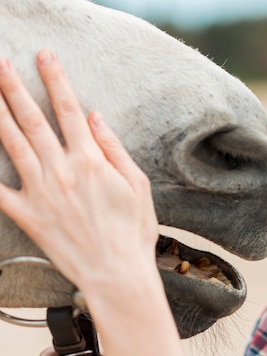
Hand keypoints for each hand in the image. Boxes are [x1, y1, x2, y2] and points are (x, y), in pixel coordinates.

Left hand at [0, 50, 159, 296]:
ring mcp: (41, 193)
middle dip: (14, 87)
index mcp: (91, 161)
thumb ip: (114, 148)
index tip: (45, 56)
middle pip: (32, 120)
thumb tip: (95, 117)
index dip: (56, 80)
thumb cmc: (133, 231)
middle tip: (0, 63)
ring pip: (12, 144)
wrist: (116, 273)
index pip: (69, 111)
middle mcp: (62, 171)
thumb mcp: (137, 185)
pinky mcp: (28, 216)